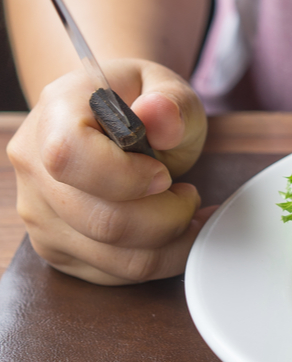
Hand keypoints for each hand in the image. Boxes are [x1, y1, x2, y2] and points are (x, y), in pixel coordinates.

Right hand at [6, 59, 211, 284]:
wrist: (113, 117)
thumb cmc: (141, 102)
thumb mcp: (168, 88)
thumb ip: (173, 102)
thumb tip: (159, 114)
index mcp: (55, 113)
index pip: (70, 156)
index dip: (128, 176)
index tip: (164, 174)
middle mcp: (34, 165)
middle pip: (101, 221)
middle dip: (167, 217)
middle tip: (187, 194)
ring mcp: (39, 212)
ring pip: (112, 257)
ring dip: (168, 242)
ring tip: (185, 211)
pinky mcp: (56, 247)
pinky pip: (112, 273)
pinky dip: (158, 259)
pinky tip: (174, 231)